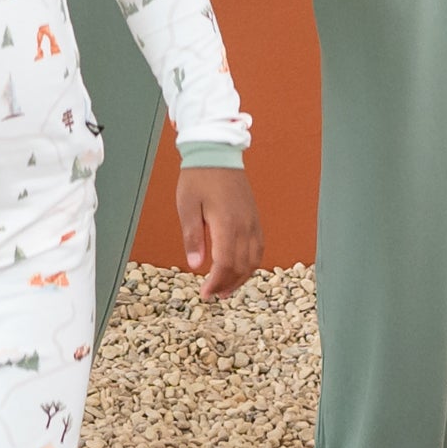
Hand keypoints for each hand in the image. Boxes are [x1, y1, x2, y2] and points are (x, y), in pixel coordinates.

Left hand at [176, 166, 263, 298]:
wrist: (217, 152)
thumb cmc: (198, 178)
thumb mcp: (187, 206)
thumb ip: (193, 236)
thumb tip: (195, 265)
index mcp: (227, 224)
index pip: (225, 264)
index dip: (216, 283)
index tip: (205, 293)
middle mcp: (245, 226)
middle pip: (241, 266)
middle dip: (227, 284)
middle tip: (213, 295)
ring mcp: (252, 221)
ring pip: (254, 259)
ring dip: (242, 278)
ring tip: (227, 288)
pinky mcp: (254, 217)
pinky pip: (259, 247)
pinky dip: (252, 263)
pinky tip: (241, 268)